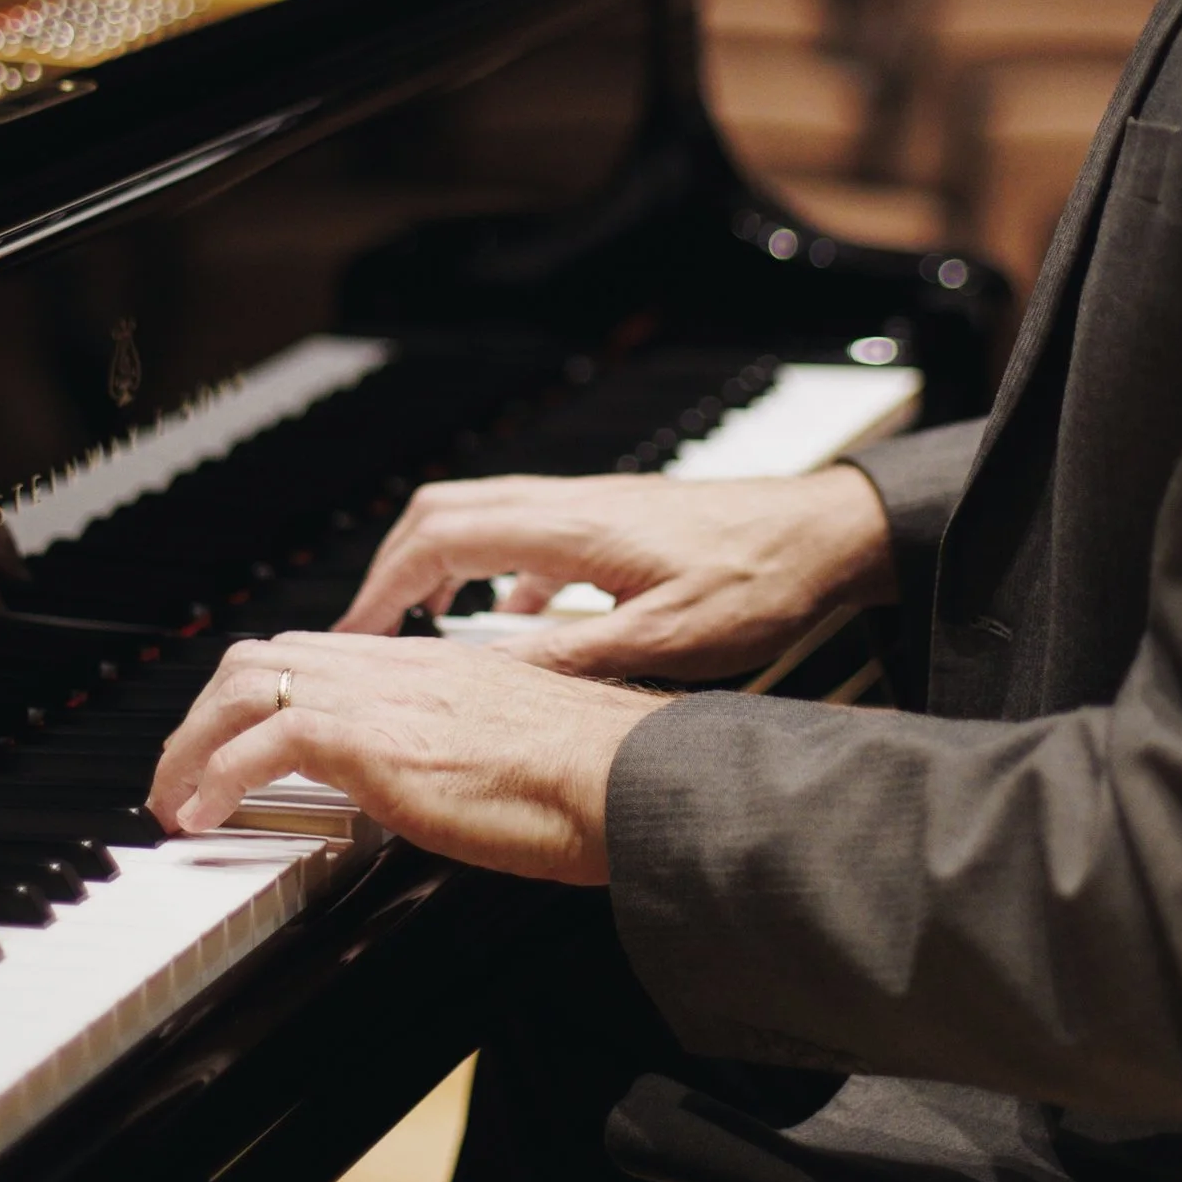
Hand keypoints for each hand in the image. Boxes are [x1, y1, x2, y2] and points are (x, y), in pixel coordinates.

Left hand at [150, 632, 654, 884]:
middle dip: (203, 715)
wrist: (630, 777)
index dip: (256, 695)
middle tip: (182, 773)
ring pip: (248, 683)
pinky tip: (202, 816)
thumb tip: (432, 785)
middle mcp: (396, 668)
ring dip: (193, 743)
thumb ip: (458, 748)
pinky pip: (266, 742)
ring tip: (175, 798)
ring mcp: (384, 698)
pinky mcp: (377, 741)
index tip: (229, 744)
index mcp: (427, 668)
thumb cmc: (595, 778)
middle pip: (261, 656)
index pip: (312, 655)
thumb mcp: (507, 748)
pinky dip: (217, 776)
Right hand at [336, 464, 898, 680]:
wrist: (826, 532)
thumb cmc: (761, 578)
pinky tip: (517, 620)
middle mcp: (569, 503)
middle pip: (443, 512)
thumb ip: (571, 657)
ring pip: (482, 516)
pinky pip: (527, 532)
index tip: (355, 635)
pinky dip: (497, 570)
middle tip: (369, 633)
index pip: (440, 538)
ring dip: (440, 566)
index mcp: (570, 528)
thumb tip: (486, 679)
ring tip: (423, 629)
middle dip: (393, 570)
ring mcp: (590, 506)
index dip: (384, 586)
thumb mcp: (664, 639)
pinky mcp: (613, 519)